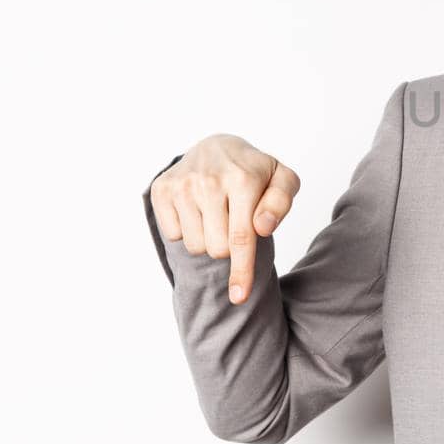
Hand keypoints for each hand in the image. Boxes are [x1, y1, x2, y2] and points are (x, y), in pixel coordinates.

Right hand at [147, 134, 301, 304]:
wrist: (217, 147)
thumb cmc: (254, 172)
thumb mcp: (281, 180)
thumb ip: (281, 202)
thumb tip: (262, 226)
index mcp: (243, 179)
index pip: (242, 238)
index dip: (241, 271)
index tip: (239, 296)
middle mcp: (209, 181)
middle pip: (217, 249)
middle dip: (229, 247)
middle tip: (234, 222)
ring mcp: (182, 185)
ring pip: (195, 245)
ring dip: (208, 239)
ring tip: (216, 214)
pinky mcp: (162, 189)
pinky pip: (174, 235)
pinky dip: (187, 230)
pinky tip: (197, 210)